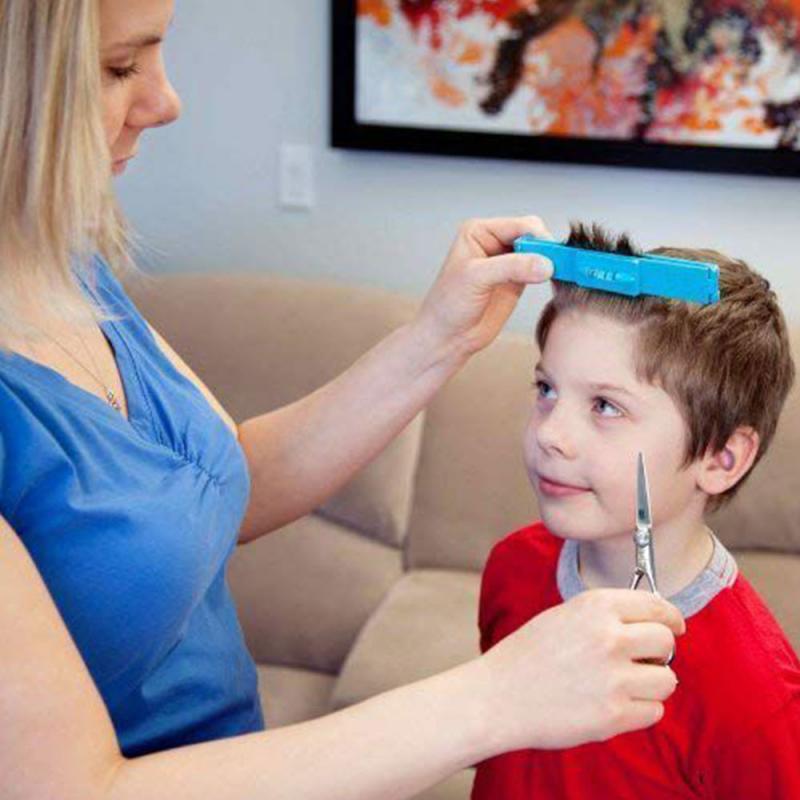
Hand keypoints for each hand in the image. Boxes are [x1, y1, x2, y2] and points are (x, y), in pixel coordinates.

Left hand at [413, 216, 554, 360]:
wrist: (447, 337)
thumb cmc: (448, 305)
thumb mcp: (476, 278)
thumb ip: (511, 267)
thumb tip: (546, 264)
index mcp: (479, 232)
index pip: (519, 225)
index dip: (538, 238)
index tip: (551, 255)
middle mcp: (494, 242)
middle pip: (534, 235)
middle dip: (547, 248)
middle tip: (557, 265)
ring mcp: (508, 262)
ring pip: (540, 252)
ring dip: (552, 260)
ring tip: (560, 272)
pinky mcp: (517, 281)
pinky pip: (541, 270)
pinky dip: (551, 273)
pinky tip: (556, 279)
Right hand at [473, 589, 683, 753]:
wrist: (497, 697)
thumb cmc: (528, 656)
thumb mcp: (564, 616)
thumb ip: (606, 616)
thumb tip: (654, 624)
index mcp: (595, 606)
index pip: (657, 606)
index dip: (670, 618)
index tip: (674, 626)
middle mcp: (608, 638)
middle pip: (666, 641)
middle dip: (660, 651)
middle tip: (642, 660)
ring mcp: (613, 679)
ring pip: (667, 680)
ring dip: (651, 684)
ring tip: (622, 685)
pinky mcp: (613, 716)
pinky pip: (654, 712)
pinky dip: (639, 711)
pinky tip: (612, 704)